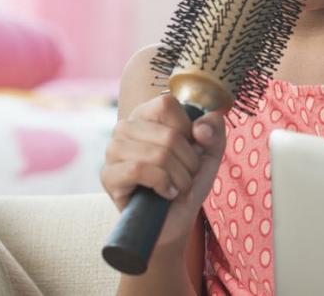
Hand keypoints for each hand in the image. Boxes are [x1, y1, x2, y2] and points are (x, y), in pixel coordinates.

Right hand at [101, 94, 226, 249]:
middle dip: (189, 162)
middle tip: (187, 175)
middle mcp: (126, 127)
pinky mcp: (108, 175)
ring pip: (158, 154)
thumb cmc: (189, 179)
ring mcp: (113, 150)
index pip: (167, 103)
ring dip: (178, 177)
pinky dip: (162, 184)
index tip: (190, 147)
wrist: (174, 219)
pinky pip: (138, 170)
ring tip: (177, 186)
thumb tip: (200, 130)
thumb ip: (214, 129)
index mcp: (147, 113)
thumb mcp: (211, 151)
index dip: (188, 129)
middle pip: (169, 135)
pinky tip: (166, 193)